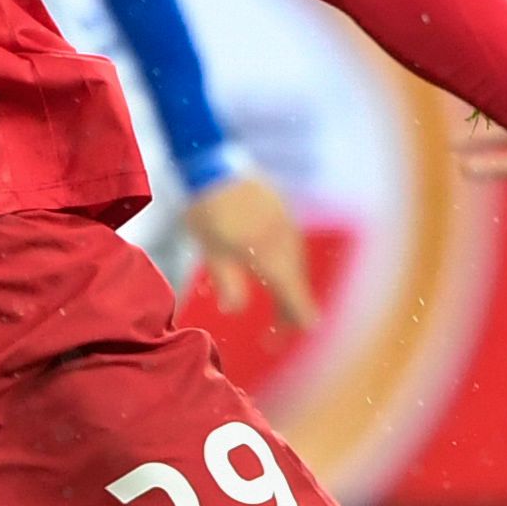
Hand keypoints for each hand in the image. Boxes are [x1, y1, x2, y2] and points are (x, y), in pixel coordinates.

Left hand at [179, 174, 320, 329]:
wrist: (214, 164)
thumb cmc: (209, 211)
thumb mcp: (213, 252)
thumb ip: (228, 283)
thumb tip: (234, 311)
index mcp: (273, 258)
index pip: (296, 300)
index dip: (293, 324)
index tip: (281, 341)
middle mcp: (288, 243)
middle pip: (298, 285)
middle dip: (288, 312)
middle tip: (272, 335)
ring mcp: (289, 225)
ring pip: (296, 266)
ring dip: (288, 289)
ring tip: (275, 305)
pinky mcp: (284, 212)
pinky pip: (292, 247)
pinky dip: (286, 267)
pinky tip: (273, 270)